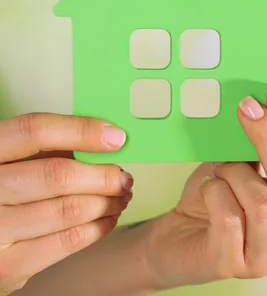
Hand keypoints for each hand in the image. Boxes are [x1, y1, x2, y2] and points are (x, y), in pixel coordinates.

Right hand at [0, 113, 132, 294]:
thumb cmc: (0, 196)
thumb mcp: (11, 163)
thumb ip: (46, 149)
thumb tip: (103, 141)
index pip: (35, 131)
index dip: (82, 131)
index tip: (116, 138)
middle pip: (59, 175)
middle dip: (104, 176)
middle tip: (124, 178)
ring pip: (69, 209)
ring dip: (107, 202)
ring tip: (121, 198)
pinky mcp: (8, 265)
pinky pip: (68, 241)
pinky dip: (98, 227)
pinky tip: (107, 219)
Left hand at [144, 84, 266, 288]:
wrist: (176, 237)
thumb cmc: (215, 198)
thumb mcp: (241, 166)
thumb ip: (258, 146)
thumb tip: (262, 101)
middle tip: (247, 106)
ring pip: (265, 203)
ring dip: (236, 174)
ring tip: (221, 169)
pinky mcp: (235, 265)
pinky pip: (229, 218)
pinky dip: (215, 194)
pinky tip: (208, 192)